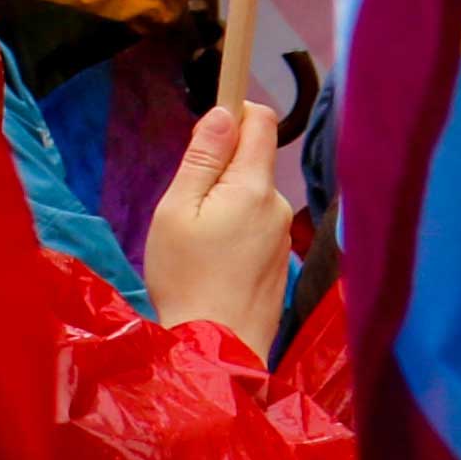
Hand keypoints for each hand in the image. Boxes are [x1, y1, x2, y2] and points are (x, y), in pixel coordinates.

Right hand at [144, 95, 297, 360]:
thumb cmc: (185, 275)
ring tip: (197, 240)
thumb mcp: (177, 209)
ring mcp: (283, 236)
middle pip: (252, 161)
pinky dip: (235, 230)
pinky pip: (256, 225)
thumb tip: (224, 113)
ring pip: (251, 196)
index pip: (261, 122)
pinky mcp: (280, 261)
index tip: (207, 131)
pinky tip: (214, 261)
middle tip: (186, 206)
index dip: (236, 111)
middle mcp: (278, 206)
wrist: (216, 348)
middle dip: (219, 169)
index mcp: (252, 187)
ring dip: (226, 203)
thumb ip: (202, 159)